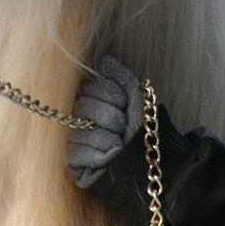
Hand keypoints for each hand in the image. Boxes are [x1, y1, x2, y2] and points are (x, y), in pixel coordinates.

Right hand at [66, 56, 141, 189]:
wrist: (153, 164)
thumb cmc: (144, 131)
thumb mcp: (136, 99)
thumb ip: (120, 77)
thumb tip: (105, 61)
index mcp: (91, 99)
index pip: (88, 85)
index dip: (112, 95)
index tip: (125, 106)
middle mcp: (76, 118)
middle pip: (82, 106)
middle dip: (112, 118)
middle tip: (124, 128)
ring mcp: (72, 140)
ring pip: (82, 130)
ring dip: (109, 139)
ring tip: (120, 146)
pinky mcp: (71, 164)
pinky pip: (77, 153)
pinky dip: (100, 157)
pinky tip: (111, 159)